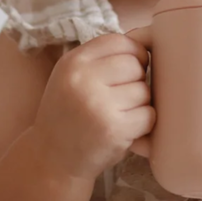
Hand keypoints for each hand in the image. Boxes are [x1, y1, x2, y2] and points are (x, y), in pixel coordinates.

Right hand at [32, 33, 154, 179]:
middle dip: (136, 80)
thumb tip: (149, 40)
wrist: (51, 159)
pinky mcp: (114, 129)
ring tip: (118, 115)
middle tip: (121, 98)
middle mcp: (82, 79)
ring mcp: (98, 104)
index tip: (130, 69)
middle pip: (135, 65)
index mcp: (72, 62)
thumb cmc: (69, 115)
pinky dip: (143, 123)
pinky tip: (125, 129)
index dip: (133, 53)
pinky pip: (148, 115)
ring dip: (139, 104)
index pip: (119, 41)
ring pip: (144, 90)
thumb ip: (102, 59)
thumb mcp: (71, 77)